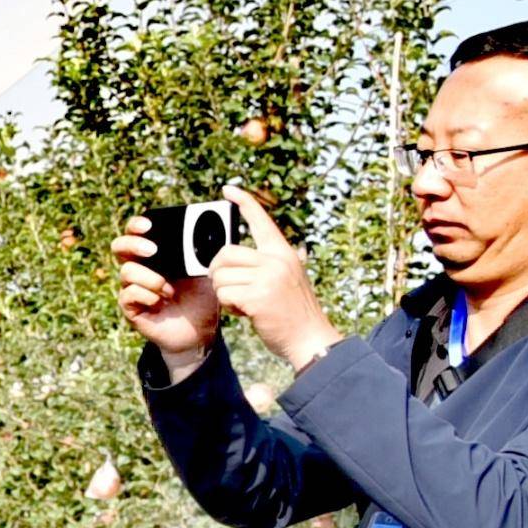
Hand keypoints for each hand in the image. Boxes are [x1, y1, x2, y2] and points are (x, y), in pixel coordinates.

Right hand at [111, 218, 221, 377]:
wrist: (200, 330)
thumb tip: (213, 233)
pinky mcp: (130, 307)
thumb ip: (202, 252)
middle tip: (152, 251)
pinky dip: (147, 296)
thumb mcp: (206, 270)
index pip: (136, 232)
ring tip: (169, 291)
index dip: (136, 225)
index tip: (148, 225)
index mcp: (155, 255)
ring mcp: (133, 287)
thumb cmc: (202, 297)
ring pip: (126, 272)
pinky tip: (161, 303)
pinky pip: (128, 294)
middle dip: (133, 245)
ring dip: (151, 279)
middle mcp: (140, 268)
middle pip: (119, 247)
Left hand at [204, 185, 337, 368]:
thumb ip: (267, 264)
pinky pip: (224, 294)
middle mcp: (277, 260)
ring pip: (221, 276)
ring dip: (224, 293)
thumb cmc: (293, 311)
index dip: (244, 202)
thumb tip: (234, 257)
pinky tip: (246, 313)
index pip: (261, 221)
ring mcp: (268, 278)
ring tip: (245, 303)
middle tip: (230, 288)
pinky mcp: (258, 297)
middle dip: (218, 273)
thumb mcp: (288, 277)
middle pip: (225, 254)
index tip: (228, 189)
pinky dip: (229, 306)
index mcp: (283, 253)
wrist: (309, 338)